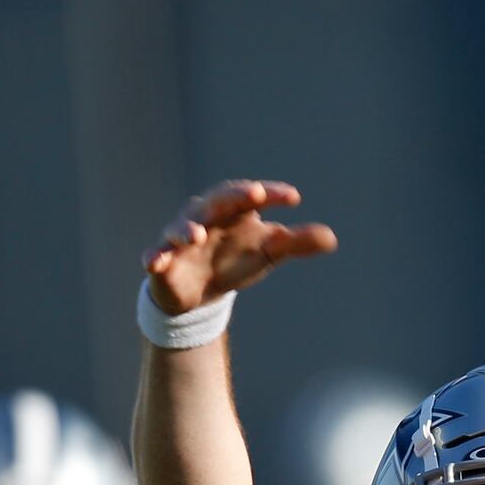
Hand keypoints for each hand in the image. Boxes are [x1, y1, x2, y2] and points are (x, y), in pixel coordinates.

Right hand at [143, 178, 336, 315]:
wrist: (201, 290)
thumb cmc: (236, 259)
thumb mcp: (268, 252)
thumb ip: (295, 243)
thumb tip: (331, 238)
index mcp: (234, 210)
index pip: (254, 196)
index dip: (272, 194)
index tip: (294, 198)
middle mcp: (207, 216)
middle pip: (217, 200)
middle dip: (232, 196)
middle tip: (252, 194)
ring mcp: (182, 237)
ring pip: (182, 227)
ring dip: (187, 229)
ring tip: (196, 236)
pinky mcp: (163, 259)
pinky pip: (156, 256)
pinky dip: (154, 257)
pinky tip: (153, 262)